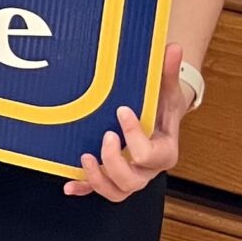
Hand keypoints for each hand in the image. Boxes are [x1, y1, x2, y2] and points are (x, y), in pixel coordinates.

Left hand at [64, 41, 191, 200]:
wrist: (158, 118)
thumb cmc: (161, 105)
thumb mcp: (166, 89)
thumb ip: (168, 71)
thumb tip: (172, 48)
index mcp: (164, 151)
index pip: (152, 155)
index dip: (135, 135)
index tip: (122, 110)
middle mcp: (148, 170)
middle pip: (133, 180)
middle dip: (115, 161)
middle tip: (105, 135)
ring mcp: (130, 176)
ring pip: (117, 192)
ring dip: (98, 178)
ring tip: (85, 156)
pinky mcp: (111, 176)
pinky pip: (98, 189)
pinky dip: (83, 187)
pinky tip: (69, 184)